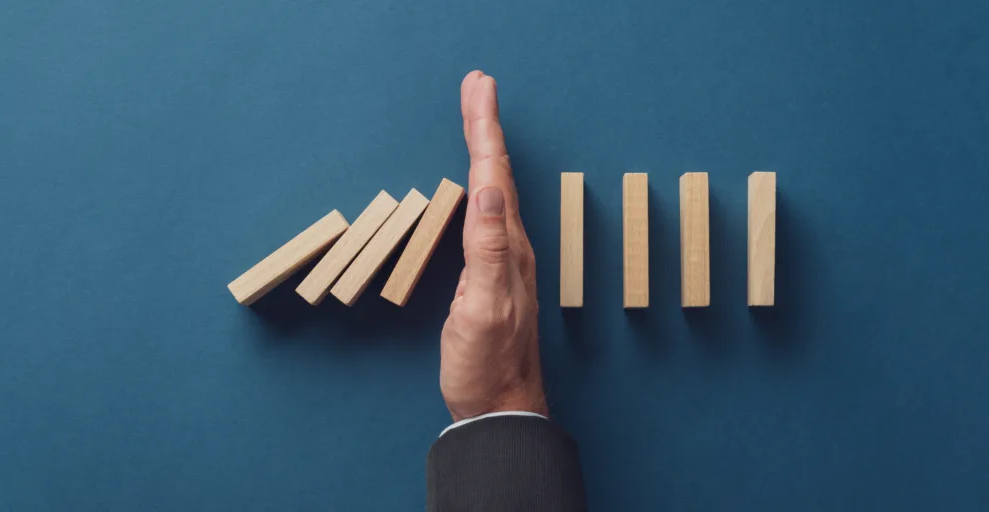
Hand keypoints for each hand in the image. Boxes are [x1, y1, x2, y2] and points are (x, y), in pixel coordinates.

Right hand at [439, 71, 546, 421]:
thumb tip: (489, 190)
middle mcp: (511, 246)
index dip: (485, 129)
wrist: (500, 407)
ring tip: (477, 118)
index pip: (493, 175)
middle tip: (477, 86)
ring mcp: (504, 261)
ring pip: (494, 190)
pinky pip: (487, 214)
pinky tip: (478, 184)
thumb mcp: (482, 308)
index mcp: (507, 247)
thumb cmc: (486, 364)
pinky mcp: (493, 275)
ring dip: (485, 148)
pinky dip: (480, 183)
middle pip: (497, 173)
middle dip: (486, 125)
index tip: (479, 86)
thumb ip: (488, 250)